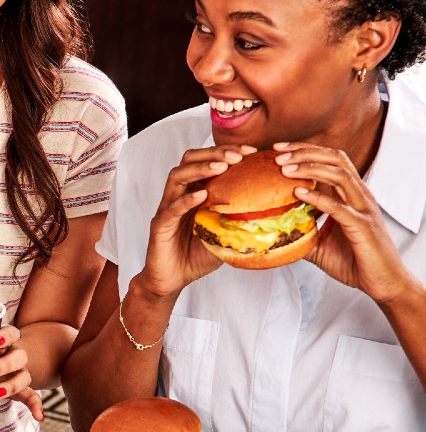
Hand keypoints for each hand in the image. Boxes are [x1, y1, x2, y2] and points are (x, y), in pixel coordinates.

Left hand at [0, 325, 43, 420]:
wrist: (5, 361)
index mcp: (3, 341)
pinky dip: (36, 406)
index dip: (4, 336)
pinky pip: (32, 396)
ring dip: (12, 384)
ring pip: (24, 376)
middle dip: (5, 363)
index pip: (10, 333)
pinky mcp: (22, 389)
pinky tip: (39, 416)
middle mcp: (15, 354)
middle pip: (18, 355)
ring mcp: (20, 372)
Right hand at [136, 144, 257, 297]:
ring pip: (177, 177)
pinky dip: (186, 200)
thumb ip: (239, 220)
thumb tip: (271, 213)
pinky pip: (172, 209)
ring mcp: (168, 209)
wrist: (172, 280)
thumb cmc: (195, 257)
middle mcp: (179, 195)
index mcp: (194, 194)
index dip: (226, 153)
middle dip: (214, 153)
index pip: (206, 163)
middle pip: (189, 160)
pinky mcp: (160, 225)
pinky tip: (201, 196)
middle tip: (237, 155)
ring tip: (221, 166)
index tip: (250, 152)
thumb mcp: (225, 234)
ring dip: (200, 168)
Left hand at [274, 142, 414, 303]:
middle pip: (335, 159)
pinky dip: (318, 197)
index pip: (330, 161)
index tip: (278, 150)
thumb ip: (300, 233)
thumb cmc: (353, 261)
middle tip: (277, 154)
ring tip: (284, 168)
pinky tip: (298, 194)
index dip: (305, 151)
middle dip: (305, 152)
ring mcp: (363, 208)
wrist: (380, 282)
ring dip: (310, 168)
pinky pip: (340, 206)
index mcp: (350, 195)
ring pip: (339, 175)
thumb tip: (270, 233)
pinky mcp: (363, 226)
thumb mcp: (318, 245)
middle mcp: (359, 195)